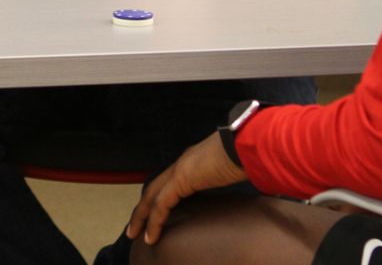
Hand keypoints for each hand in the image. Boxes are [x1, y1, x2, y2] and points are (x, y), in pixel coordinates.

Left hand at [127, 132, 245, 245]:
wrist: (247, 145)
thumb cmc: (247, 156)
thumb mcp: (233, 172)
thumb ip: (226, 181)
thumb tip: (238, 192)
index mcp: (193, 160)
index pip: (168, 181)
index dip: (157, 197)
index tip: (152, 213)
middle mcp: (183, 163)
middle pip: (154, 188)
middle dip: (142, 208)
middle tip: (134, 226)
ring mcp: (180, 169)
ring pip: (152, 196)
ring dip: (142, 216)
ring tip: (135, 234)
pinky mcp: (181, 179)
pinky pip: (161, 204)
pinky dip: (154, 221)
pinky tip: (151, 235)